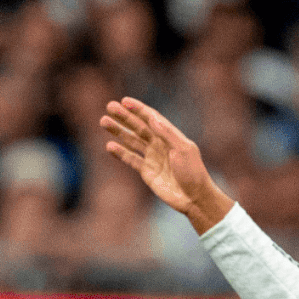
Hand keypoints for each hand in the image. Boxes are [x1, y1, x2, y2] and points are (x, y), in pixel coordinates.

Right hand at [101, 97, 232, 233]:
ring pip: (132, 141)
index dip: (138, 109)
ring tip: (104, 121)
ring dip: (118, 131)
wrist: (194, 198)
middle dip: (124, 117)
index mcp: (171, 136)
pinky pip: (131, 159)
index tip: (124, 101)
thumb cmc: (193, 172)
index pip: (152, 118)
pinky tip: (110, 146)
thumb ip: (167, 134)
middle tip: (109, 107)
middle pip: (139, 127)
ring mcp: (152, 158)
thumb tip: (152, 118)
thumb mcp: (183, 149)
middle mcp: (160, 144)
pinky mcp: (147, 171)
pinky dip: (120, 153)